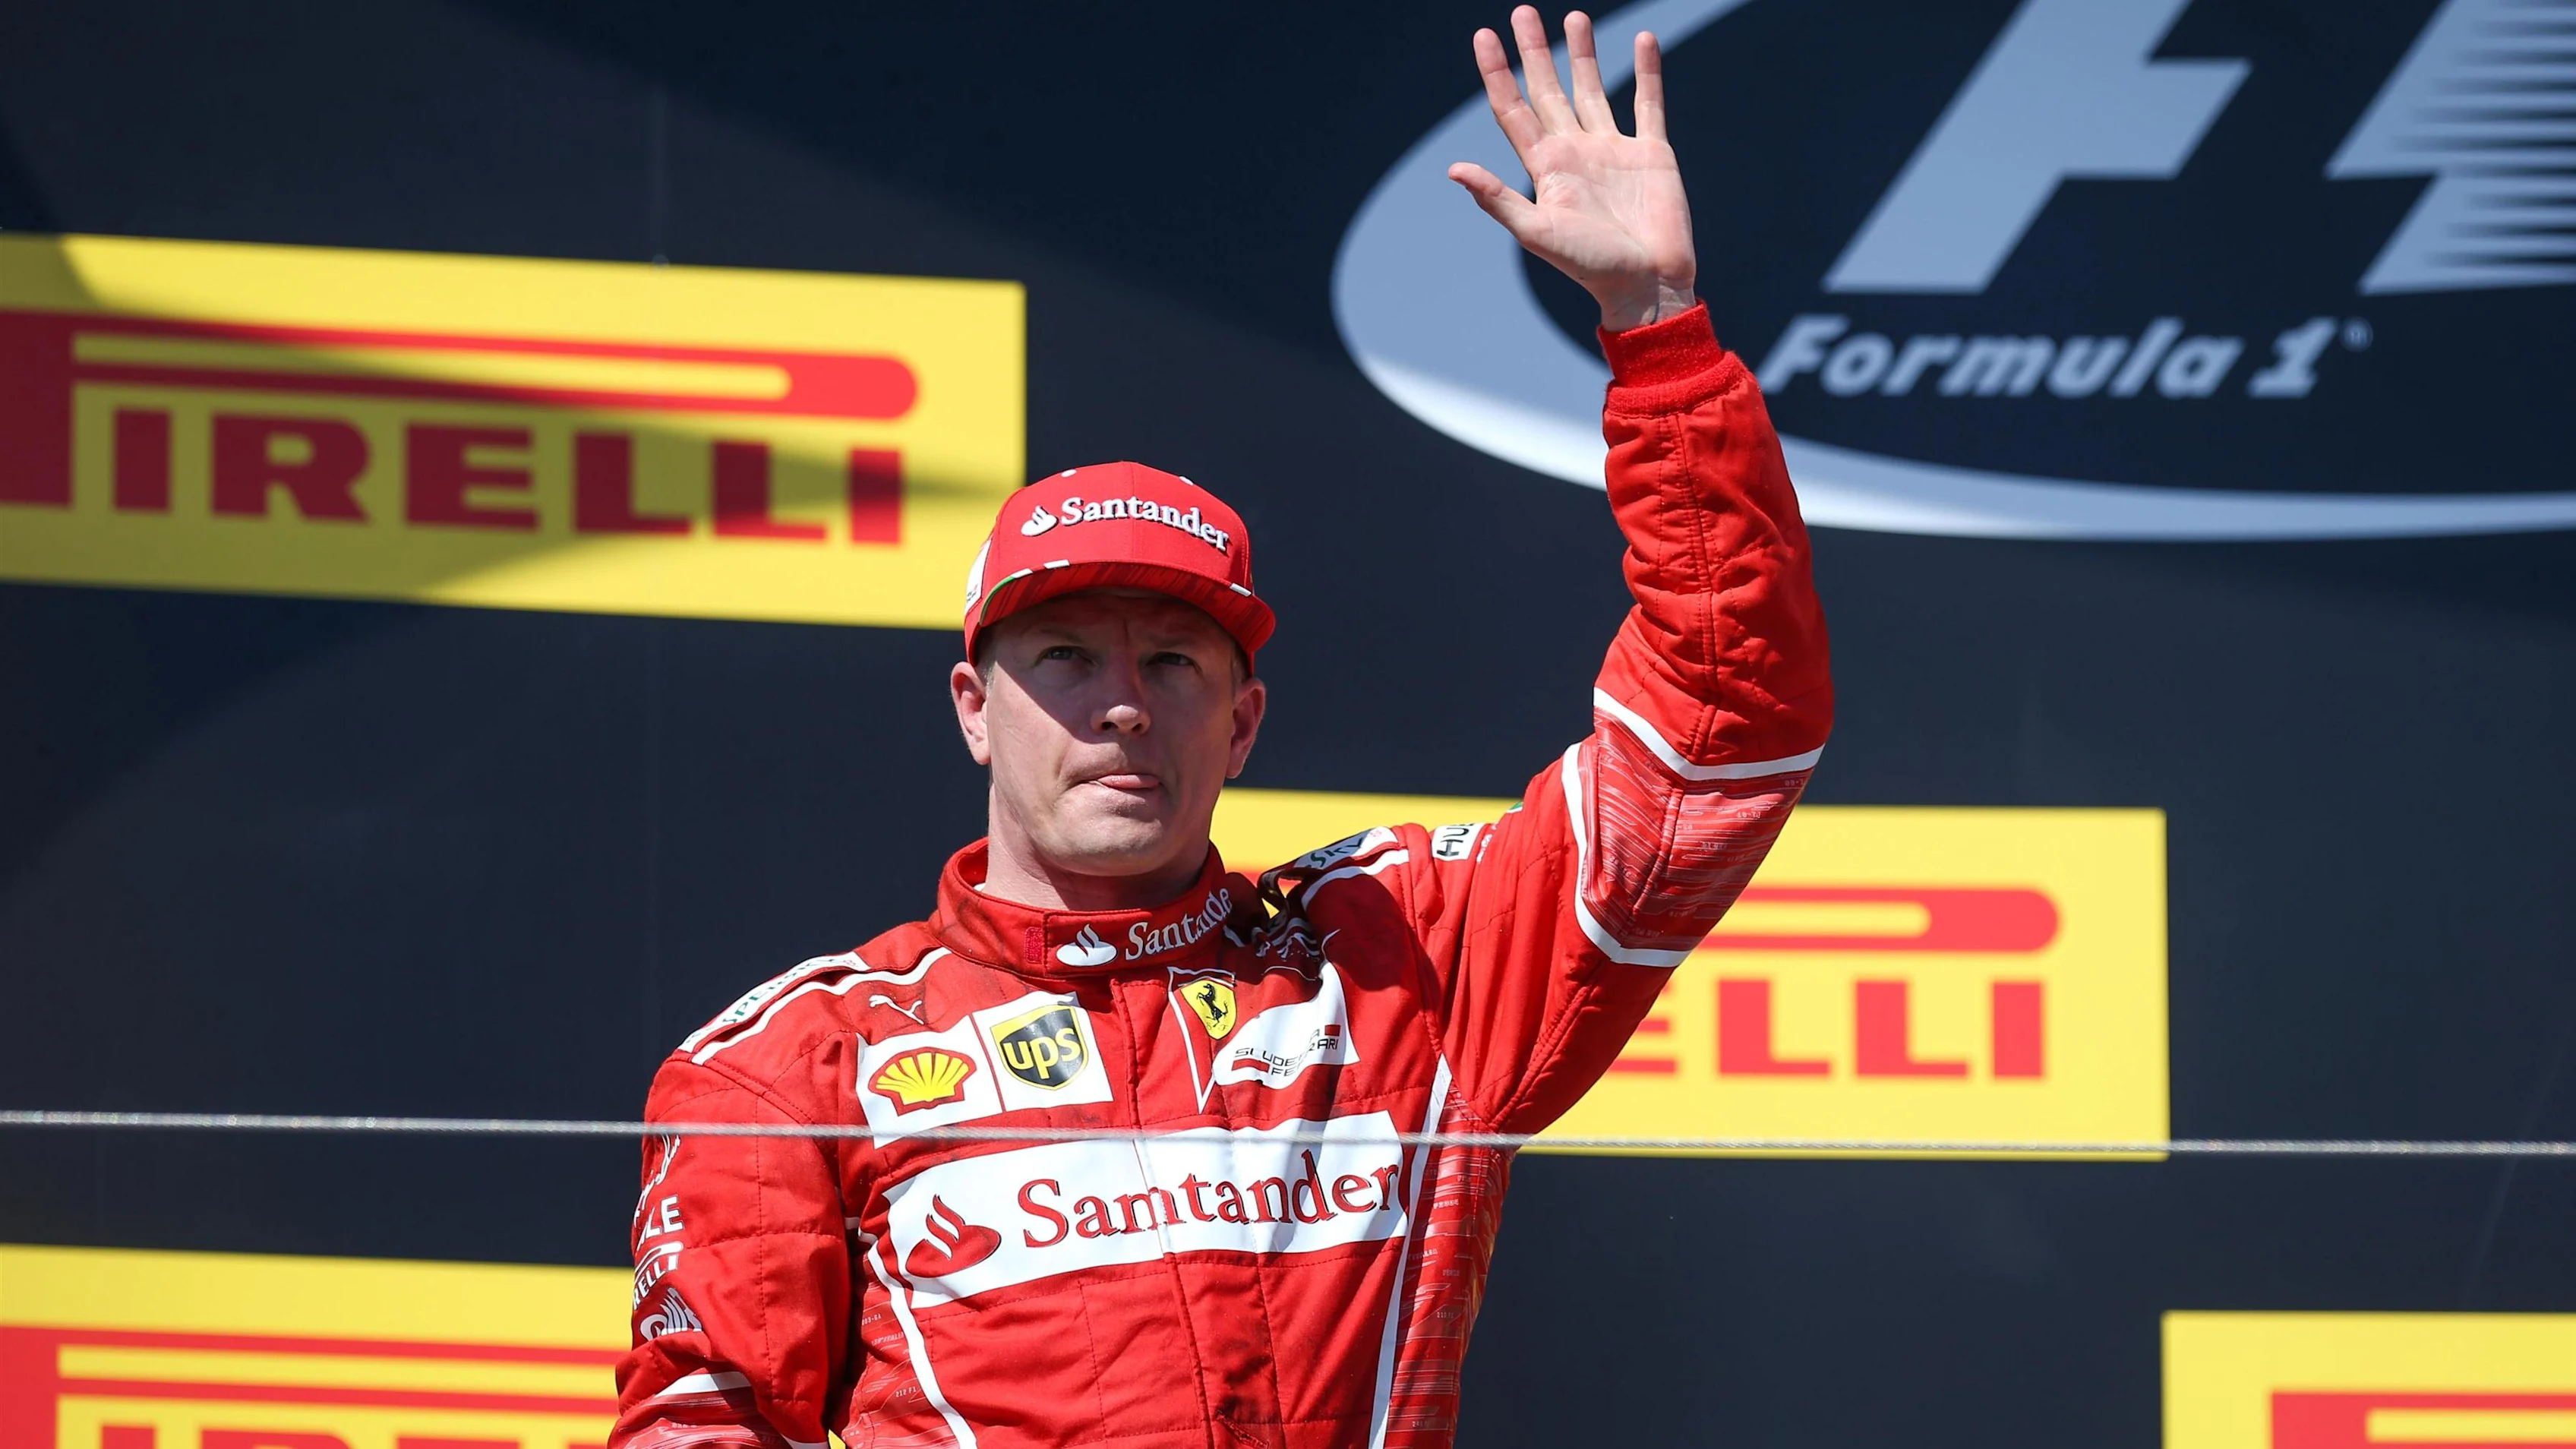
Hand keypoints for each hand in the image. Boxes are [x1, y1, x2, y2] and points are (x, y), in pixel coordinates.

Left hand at [1449, 7, 1696, 332]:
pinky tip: (1642, 41)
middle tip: (1522, 11)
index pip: (1514, 108)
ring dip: (1583, 54)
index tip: (1484, 36)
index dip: (1497, 72)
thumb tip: (1453, 168)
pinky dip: (1646, 72)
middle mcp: (1575, 151)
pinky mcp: (1651, 152)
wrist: (1646, 285)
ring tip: (1574, 17)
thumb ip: (1498, 199)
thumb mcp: (1538, 232)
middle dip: (1535, 51)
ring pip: (1593, 89)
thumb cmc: (1590, 266)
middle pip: (1548, 89)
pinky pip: (1647, 102)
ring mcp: (1613, 149)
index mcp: (1546, 166)